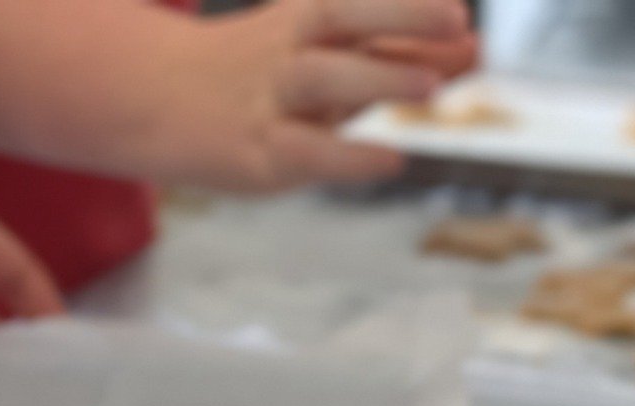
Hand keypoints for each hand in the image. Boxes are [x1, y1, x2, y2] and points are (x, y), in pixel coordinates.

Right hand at [151, 0, 476, 189]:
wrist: (160, 103)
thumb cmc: (267, 80)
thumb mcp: (331, 60)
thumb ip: (399, 54)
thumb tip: (474, 50)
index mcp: (309, 20)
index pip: (364, 5)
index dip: (412, 8)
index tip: (463, 17)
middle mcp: (290, 50)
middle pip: (341, 16)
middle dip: (401, 14)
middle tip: (458, 19)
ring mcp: (272, 100)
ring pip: (321, 78)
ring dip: (376, 75)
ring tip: (432, 85)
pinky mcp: (260, 153)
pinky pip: (306, 151)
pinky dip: (351, 157)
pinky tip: (394, 161)